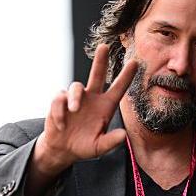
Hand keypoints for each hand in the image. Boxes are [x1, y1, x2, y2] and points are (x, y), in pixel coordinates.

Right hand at [33, 44, 136, 176]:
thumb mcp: (99, 148)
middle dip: (100, 60)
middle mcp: (92, 98)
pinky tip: (62, 124)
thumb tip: (123, 135)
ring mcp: (76, 99)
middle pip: (97, 74)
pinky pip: (60, 100)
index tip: (135, 62)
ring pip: (76, 87)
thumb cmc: (84, 146)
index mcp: (105, 107)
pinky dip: (60, 112)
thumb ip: (111, 142)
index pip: (118, 88)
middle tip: (104, 46)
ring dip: (75, 97)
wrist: (62, 149)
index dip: (126, 76)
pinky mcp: (60, 102)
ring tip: (74, 110)